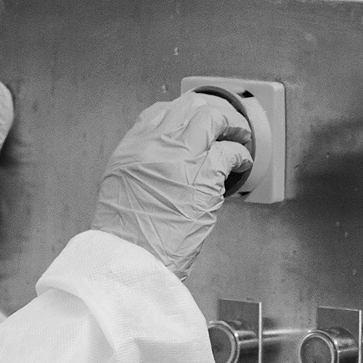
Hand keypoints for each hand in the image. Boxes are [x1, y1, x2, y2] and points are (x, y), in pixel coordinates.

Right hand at [91, 92, 253, 277]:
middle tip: (221, 122)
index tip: (190, 119)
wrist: (131, 254)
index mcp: (131, 148)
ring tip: (240, 136)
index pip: (158, 112)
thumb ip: (139, 165)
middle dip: (209, 111)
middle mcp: (155, 146)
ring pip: (212, 120)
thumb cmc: (124, 231)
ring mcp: (181, 158)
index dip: (180, 112)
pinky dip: (242, 155)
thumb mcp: (118, 185)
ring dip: (231, 126)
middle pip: (188, 107)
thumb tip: (161, 159)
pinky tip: (243, 163)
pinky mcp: (205, 176)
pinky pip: (232, 152)